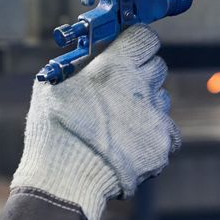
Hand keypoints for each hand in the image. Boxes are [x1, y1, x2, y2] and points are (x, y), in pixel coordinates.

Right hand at [11, 24, 180, 219]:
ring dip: (146, 105)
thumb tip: (85, 56)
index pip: (145, 38)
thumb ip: (74, 67)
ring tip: (120, 123)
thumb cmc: (54, 132)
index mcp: (116, 68)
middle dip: (142, 74)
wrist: (65, 181)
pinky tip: (133, 142)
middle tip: (121, 90)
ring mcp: (155, 116)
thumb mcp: (51, 88)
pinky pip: (168, 131)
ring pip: (162, 99)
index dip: (138, 43)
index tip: (130, 49)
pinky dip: (155, 135)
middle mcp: (141, 87)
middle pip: (157, 67)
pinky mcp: (162, 143)